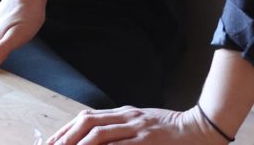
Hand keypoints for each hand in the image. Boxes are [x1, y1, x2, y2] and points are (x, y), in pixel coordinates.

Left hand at [47, 106, 224, 144]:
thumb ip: (123, 129)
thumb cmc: (171, 130)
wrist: (200, 128)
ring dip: (79, 144)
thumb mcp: (143, 124)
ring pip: (99, 133)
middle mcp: (127, 117)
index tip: (53, 141)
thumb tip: (98, 137)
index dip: (67, 129)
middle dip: (67, 136)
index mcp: (124, 113)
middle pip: (88, 122)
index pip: (87, 117)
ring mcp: (137, 129)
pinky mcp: (147, 141)